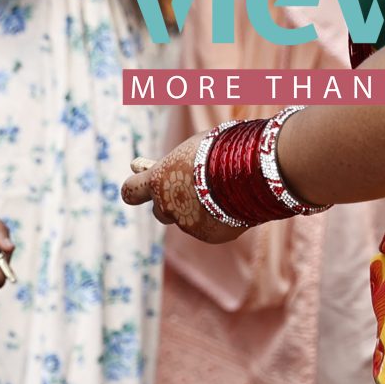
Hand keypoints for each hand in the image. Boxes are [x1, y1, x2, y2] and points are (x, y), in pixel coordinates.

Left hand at [121, 137, 247, 245]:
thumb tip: (136, 165)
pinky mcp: (210, 235)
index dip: (136, 189)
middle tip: (188, 189)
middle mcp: (167, 206)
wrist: (253, 168)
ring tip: (222, 189)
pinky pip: (211, 226)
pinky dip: (219, 217)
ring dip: (197, 209)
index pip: (131, 191)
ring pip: (187, 219)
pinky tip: (236, 200)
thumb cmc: (221, 149)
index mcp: (158, 181)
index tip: (140, 182)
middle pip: (158, 211)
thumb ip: (167, 162)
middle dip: (169, 202)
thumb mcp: (190, 148)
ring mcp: (188, 224)